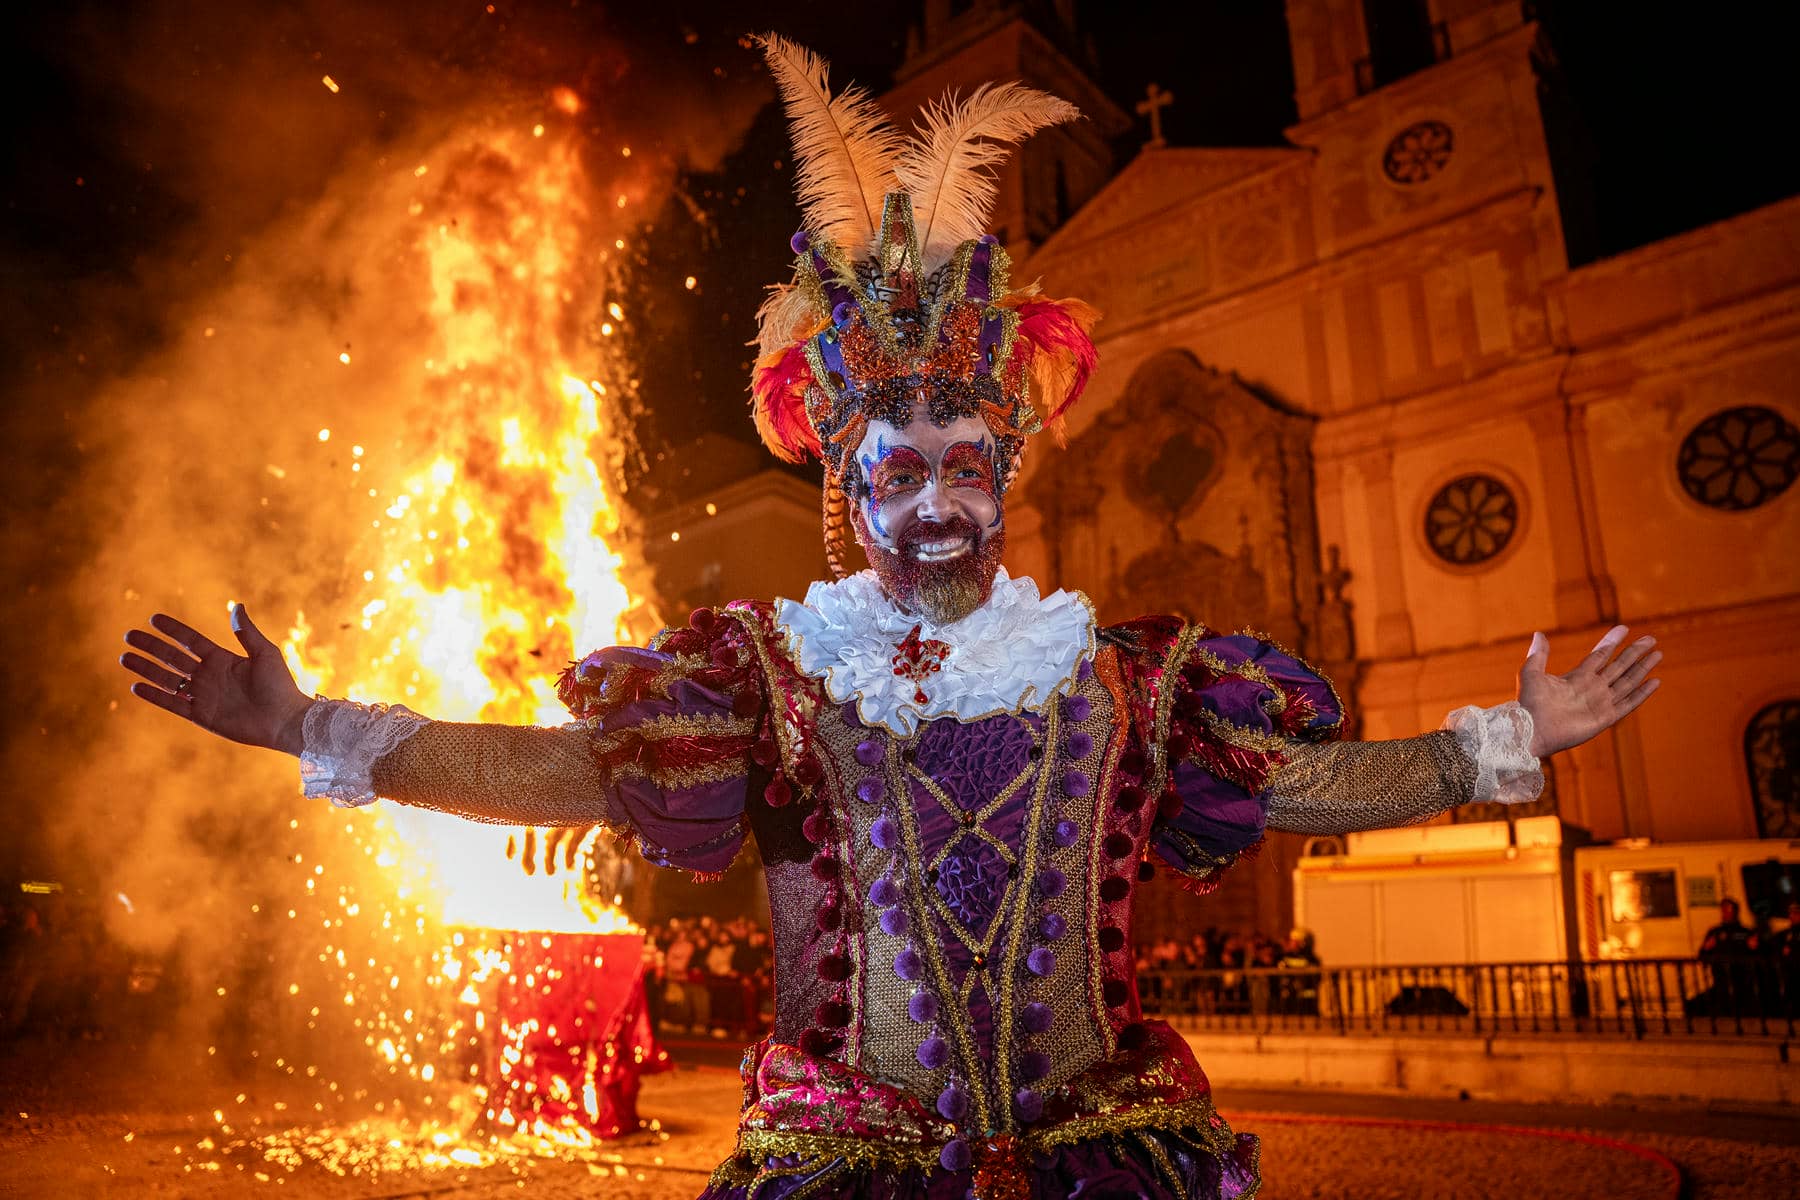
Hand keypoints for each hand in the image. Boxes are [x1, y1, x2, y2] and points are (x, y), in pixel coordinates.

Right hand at [121, 604, 313, 754]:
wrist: (284, 720)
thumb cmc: (280, 686)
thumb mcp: (265, 653)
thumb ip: (247, 632)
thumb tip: (237, 606)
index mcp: (222, 659)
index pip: (190, 641)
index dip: (173, 630)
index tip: (153, 618)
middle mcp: (209, 676)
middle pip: (172, 658)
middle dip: (151, 647)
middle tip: (128, 636)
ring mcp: (203, 696)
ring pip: (168, 679)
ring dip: (146, 669)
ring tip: (125, 657)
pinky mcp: (201, 715)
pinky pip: (173, 704)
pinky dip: (155, 696)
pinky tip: (136, 686)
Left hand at [1517, 625, 1661, 756]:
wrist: (1531, 729)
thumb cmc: (1529, 703)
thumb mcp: (1531, 672)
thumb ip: (1538, 654)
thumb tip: (1539, 633)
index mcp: (1577, 677)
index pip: (1600, 655)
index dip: (1612, 642)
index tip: (1624, 628)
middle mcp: (1592, 688)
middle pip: (1619, 666)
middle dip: (1634, 652)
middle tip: (1651, 639)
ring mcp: (1600, 702)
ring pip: (1627, 681)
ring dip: (1642, 668)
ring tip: (1658, 654)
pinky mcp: (1605, 717)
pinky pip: (1628, 703)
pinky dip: (1642, 693)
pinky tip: (1655, 681)